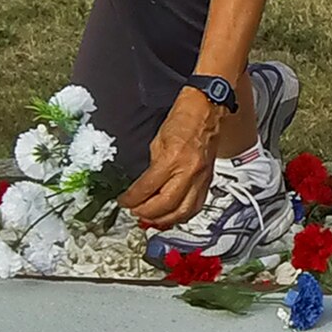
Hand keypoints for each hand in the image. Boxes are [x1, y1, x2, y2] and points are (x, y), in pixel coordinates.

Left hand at [118, 87, 222, 229]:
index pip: (148, 187)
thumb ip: (152, 166)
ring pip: (183, 212)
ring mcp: (201, 179)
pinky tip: (170, 216)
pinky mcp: (207, 182)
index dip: (132, 199)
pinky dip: (181, 216)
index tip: (124, 202)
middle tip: (134, 212)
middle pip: (166, 205)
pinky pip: (195, 207)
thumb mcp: (158, 141)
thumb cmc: (183, 120)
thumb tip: (143, 187)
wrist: (206, 111)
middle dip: (146, 213)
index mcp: (172, 158)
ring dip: (164, 220)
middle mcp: (189, 172)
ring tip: (150, 219)